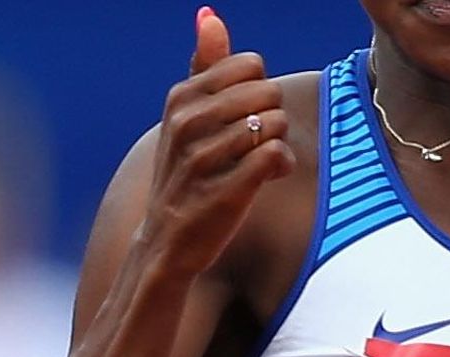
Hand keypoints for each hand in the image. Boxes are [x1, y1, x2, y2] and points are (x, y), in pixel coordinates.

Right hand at [140, 6, 295, 277]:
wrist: (167, 241)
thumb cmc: (188, 172)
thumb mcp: (187, 115)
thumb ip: (204, 64)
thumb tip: (210, 15)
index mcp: (181, 97)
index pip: (250, 64)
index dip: (259, 90)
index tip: (244, 115)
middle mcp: (187, 122)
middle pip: (267, 91)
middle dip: (272, 115)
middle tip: (254, 142)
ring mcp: (204, 157)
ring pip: (275, 123)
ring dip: (277, 144)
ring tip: (258, 162)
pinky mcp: (226, 190)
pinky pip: (277, 154)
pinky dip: (281, 165)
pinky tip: (268, 177)